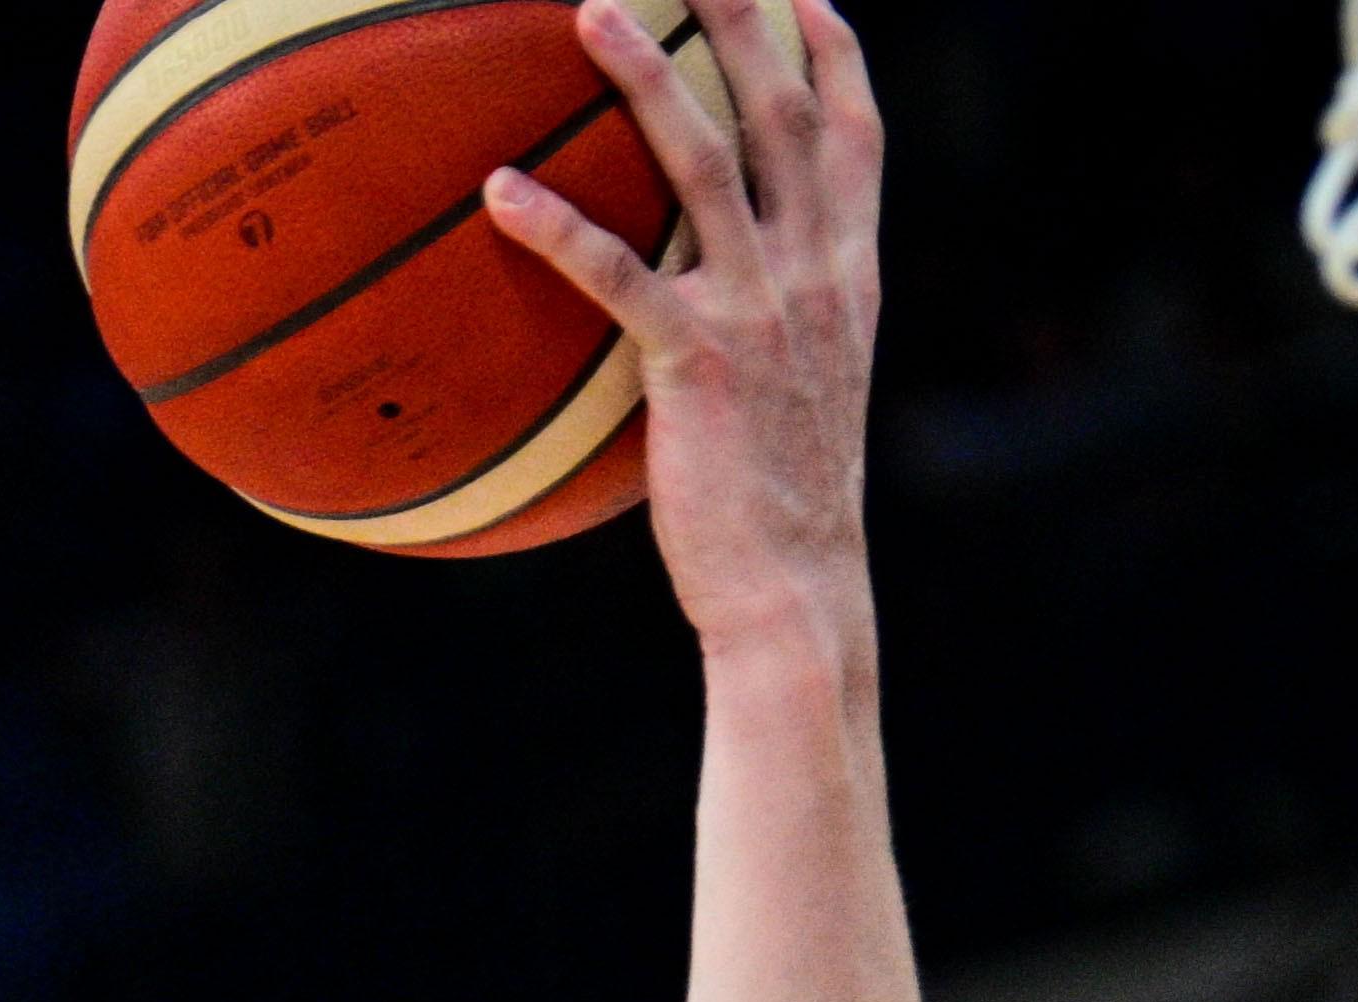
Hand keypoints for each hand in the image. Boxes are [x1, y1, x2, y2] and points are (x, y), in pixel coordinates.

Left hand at [485, 0, 882, 665]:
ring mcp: (759, 313)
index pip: (858, 138)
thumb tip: (716, 297)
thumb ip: (775, 324)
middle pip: (784, 113)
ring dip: (648, 76)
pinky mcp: (696, 364)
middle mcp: (814, 276)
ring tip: (592, 9)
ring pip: (706, 162)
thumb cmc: (784, 507)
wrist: (796, 588)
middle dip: (745, 18)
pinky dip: (557, 228)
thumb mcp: (804, 395)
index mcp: (848, 278)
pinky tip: (499, 191)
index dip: (837, 55)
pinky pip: (617, 277)